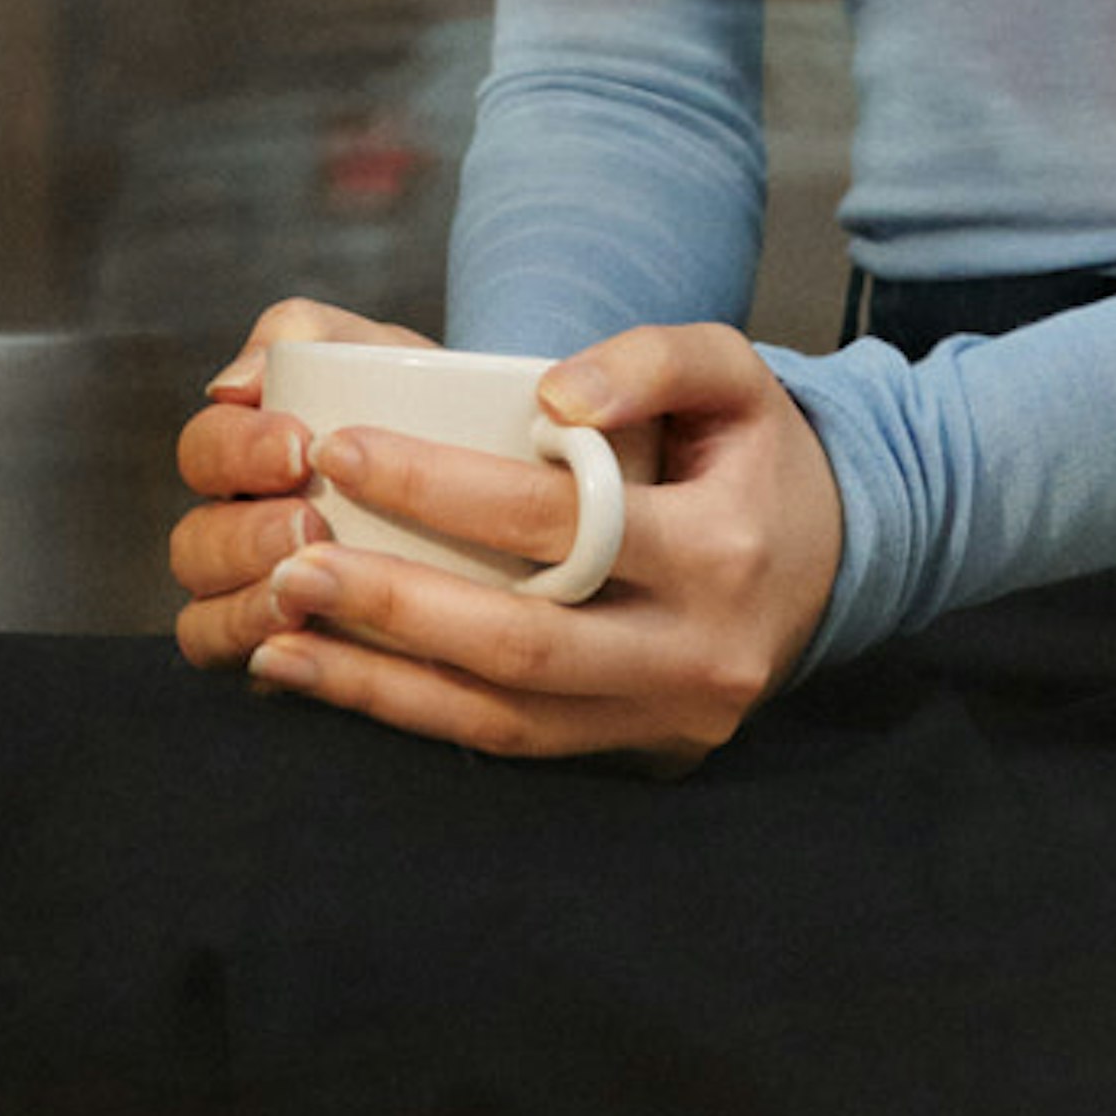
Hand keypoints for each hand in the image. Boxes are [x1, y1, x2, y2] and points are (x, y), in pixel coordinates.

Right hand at [168, 298, 433, 671]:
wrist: (505, 479)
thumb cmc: (425, 405)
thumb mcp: (377, 352)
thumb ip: (305, 337)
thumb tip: (231, 382)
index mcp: (249, 450)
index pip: (204, 450)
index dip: (236, 451)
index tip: (298, 448)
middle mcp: (238, 526)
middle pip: (193, 542)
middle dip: (242, 535)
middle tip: (307, 524)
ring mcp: (254, 596)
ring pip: (203, 613)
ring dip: (245, 601)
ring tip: (302, 586)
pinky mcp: (283, 655)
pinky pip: (240, 669)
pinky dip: (258, 652)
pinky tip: (301, 635)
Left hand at [238, 321, 844, 768]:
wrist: (837, 560)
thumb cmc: (756, 452)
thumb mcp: (735, 373)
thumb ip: (650, 360)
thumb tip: (549, 394)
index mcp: (719, 550)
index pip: (561, 522)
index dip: (444, 490)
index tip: (344, 450)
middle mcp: (695, 653)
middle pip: (522, 643)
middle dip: (392, 605)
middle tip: (288, 559)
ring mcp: (666, 719)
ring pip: (505, 721)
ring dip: (381, 686)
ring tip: (278, 640)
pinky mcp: (637, 755)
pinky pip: (514, 749)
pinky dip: (416, 719)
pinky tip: (334, 683)